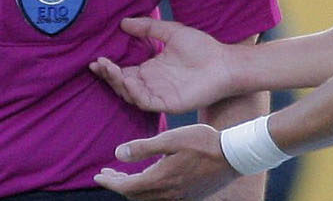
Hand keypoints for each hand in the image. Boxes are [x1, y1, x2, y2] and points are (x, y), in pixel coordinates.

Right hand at [89, 17, 237, 113]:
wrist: (225, 62)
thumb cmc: (202, 47)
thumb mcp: (171, 32)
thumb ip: (148, 28)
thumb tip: (123, 21)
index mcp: (150, 69)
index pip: (123, 71)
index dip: (109, 67)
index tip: (96, 57)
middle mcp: (151, 83)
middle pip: (122, 84)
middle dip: (108, 75)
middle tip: (98, 64)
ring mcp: (159, 95)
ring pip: (130, 94)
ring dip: (118, 83)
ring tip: (110, 69)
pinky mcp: (168, 103)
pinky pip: (146, 102)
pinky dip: (135, 93)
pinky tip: (128, 80)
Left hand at [94, 124, 240, 200]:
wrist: (234, 156)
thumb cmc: (204, 142)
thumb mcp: (171, 139)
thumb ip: (143, 147)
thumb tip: (117, 153)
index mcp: (160, 179)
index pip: (126, 187)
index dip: (110, 182)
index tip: (98, 176)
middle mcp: (168, 194)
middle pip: (134, 196)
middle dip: (119, 185)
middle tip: (108, 174)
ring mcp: (179, 197)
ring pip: (147, 199)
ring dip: (133, 189)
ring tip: (125, 176)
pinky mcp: (188, 196)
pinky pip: (160, 198)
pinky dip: (148, 190)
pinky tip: (149, 178)